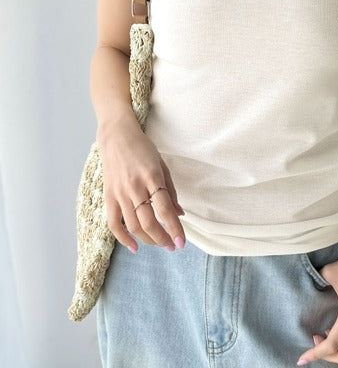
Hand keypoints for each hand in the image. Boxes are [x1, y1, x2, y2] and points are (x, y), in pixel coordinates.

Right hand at [98, 114, 185, 252]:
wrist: (117, 136)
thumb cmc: (143, 149)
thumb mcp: (162, 164)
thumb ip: (170, 190)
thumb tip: (179, 213)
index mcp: (152, 177)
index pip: (165, 209)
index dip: (174, 228)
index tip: (181, 242)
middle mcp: (135, 187)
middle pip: (149, 222)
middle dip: (162, 238)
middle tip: (172, 246)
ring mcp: (120, 193)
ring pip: (133, 226)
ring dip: (148, 240)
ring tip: (160, 244)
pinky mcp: (109, 196)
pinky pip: (114, 223)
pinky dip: (123, 238)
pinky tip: (134, 247)